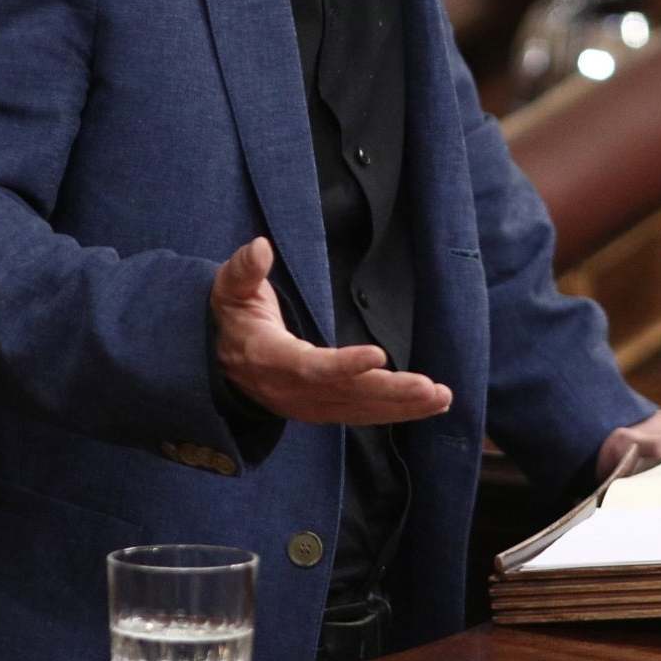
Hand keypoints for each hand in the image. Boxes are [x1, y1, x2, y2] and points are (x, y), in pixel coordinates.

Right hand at [211, 237, 451, 425]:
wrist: (219, 362)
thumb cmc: (231, 318)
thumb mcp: (229, 289)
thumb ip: (244, 269)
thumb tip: (261, 247)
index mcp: (271, 358)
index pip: (311, 367)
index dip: (344, 366)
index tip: (378, 356)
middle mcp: (293, 390)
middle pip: (347, 396)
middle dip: (391, 393)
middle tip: (430, 388)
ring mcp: (309, 405)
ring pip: (360, 410)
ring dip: (404, 407)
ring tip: (442, 397)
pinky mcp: (323, 410)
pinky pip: (363, 414)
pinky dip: (397, 412)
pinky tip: (429, 405)